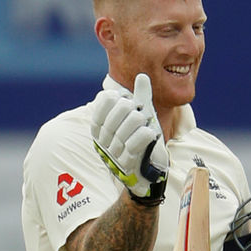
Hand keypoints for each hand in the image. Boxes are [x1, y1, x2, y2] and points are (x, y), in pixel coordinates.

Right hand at [90, 73, 168, 205]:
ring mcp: (113, 151)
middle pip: (121, 110)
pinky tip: (151, 134)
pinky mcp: (127, 162)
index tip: (130, 104)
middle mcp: (102, 139)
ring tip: (147, 126)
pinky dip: (147, 134)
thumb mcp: (141, 118)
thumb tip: (142, 76)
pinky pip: (137, 141)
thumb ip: (140, 98)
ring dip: (143, 122)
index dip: (121, 98)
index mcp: (99, 127)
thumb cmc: (141, 142)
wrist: (146, 174)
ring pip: (130, 124)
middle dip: (134, 109)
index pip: (105, 100)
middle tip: (141, 116)